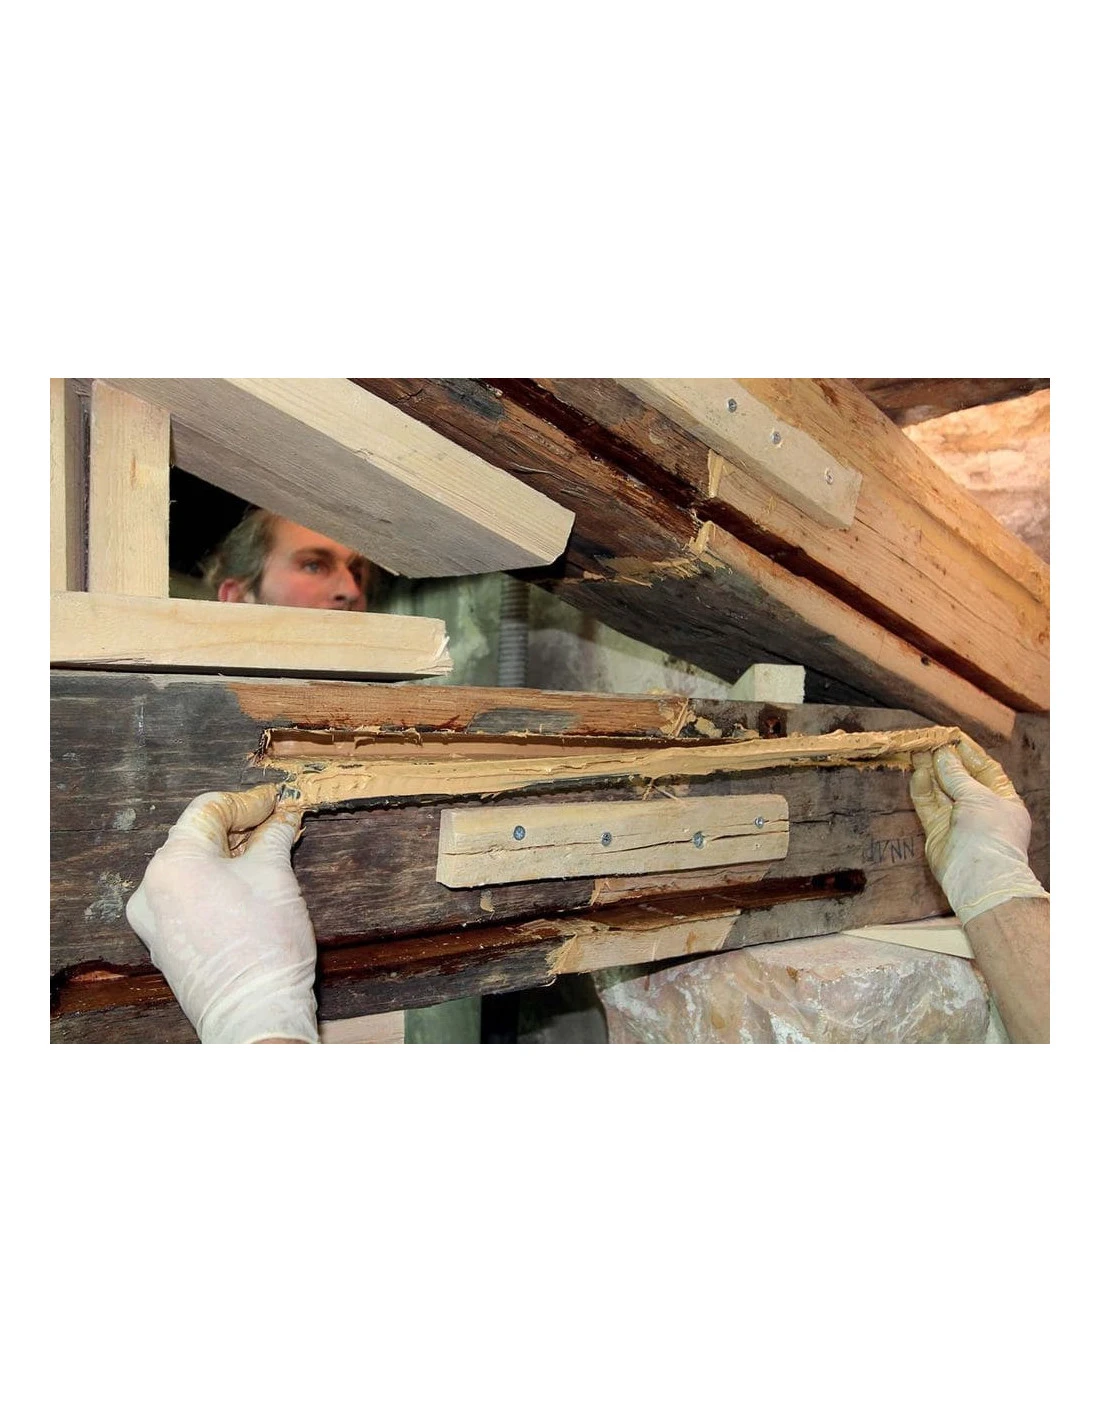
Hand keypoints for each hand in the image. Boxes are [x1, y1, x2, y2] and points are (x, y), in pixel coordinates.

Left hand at [126, 784, 317, 1042]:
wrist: (254, 1014)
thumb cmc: (264, 946)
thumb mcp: (275, 876)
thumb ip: (274, 838)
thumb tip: (283, 819)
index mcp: (172, 862)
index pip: (208, 810)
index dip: (247, 802)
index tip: (276, 802)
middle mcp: (151, 888)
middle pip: (196, 840)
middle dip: (238, 830)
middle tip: (276, 825)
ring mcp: (153, 921)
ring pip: (191, 871)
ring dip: (228, 859)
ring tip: (266, 856)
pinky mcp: (164, 945)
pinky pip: (187, 900)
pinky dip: (215, 887)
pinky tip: (246, 888)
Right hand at [910, 737, 1047, 925]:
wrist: (977, 877)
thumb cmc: (990, 834)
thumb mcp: (978, 796)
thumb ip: (957, 775)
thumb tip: (943, 755)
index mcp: (1002, 800)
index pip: (986, 770)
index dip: (969, 753)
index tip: (952, 737)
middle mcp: (980, 809)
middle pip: (960, 779)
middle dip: (945, 760)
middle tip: (929, 741)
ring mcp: (958, 820)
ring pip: (941, 790)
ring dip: (930, 771)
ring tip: (917, 750)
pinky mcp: (938, 830)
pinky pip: (928, 805)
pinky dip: (922, 789)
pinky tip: (918, 772)